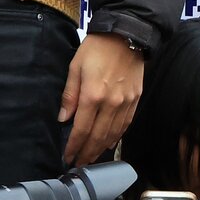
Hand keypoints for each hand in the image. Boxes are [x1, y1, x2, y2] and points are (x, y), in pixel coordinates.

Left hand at [60, 32, 144, 165]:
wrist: (126, 36)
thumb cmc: (97, 48)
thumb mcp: (75, 67)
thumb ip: (69, 95)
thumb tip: (64, 118)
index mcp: (92, 95)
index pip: (81, 129)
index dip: (74, 146)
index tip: (68, 156)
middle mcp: (110, 103)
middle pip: (97, 136)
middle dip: (86, 153)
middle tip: (79, 163)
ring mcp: (125, 103)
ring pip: (112, 134)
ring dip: (100, 149)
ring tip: (91, 157)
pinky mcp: (135, 101)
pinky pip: (125, 125)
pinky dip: (116, 137)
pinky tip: (108, 143)